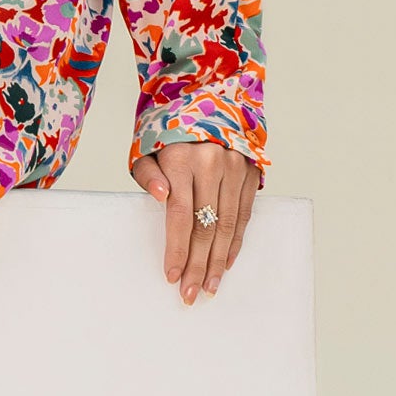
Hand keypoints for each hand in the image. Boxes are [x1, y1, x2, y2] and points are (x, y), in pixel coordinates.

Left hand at [131, 137, 258, 303]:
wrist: (204, 102)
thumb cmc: (167, 134)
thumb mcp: (146, 150)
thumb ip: (148, 175)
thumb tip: (161, 198)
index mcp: (180, 160)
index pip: (180, 215)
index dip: (176, 249)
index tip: (171, 276)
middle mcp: (211, 165)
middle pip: (205, 226)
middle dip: (198, 265)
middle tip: (190, 294)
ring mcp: (234, 169)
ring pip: (228, 225)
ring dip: (219, 261)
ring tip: (210, 287)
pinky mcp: (250, 173)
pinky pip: (243, 215)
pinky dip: (235, 242)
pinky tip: (226, 263)